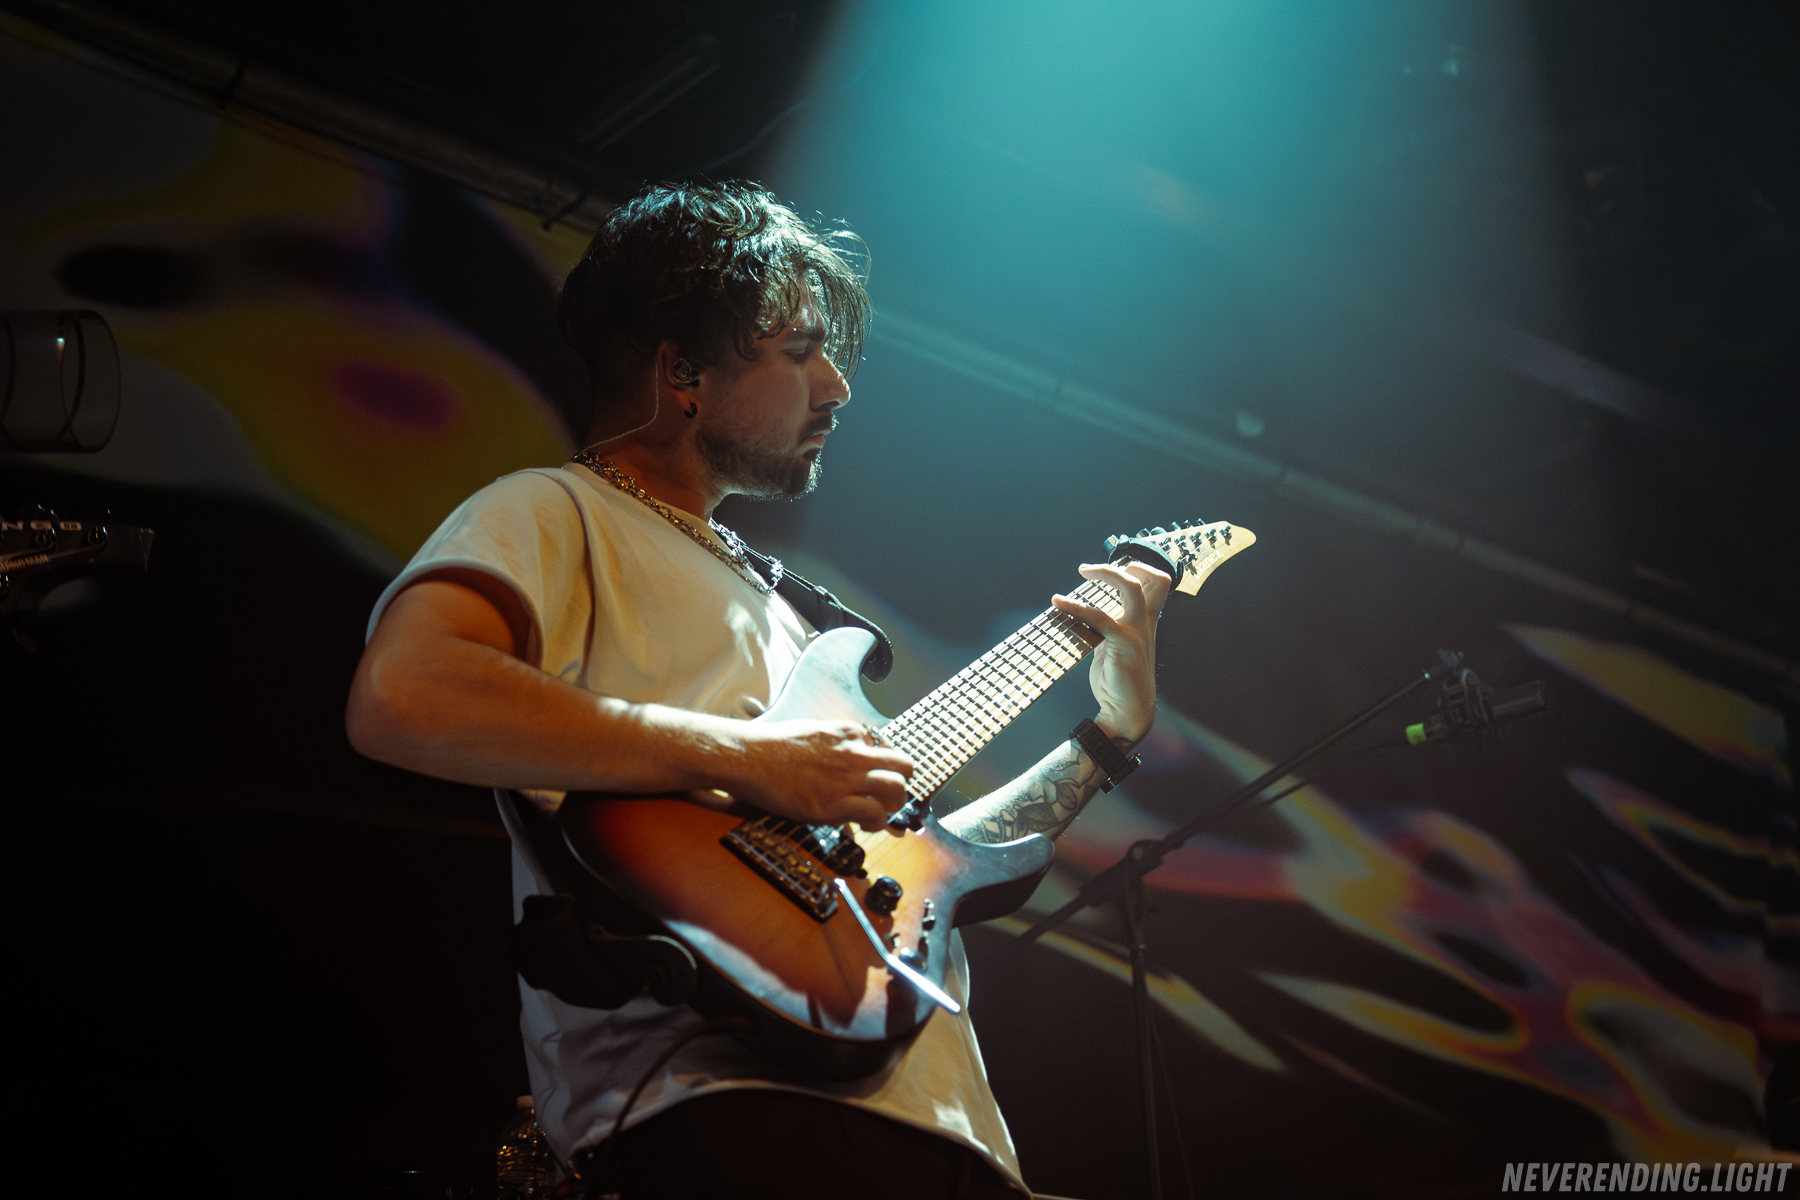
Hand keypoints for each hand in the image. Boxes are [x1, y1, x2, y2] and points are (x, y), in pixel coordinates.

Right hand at [718, 719, 915, 830]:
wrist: (748, 757)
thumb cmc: (772, 746)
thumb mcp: (813, 732)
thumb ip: (836, 744)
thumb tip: (850, 760)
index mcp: (848, 733)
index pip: (888, 748)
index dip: (887, 767)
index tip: (880, 779)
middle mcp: (854, 753)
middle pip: (904, 766)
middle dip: (903, 784)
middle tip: (891, 798)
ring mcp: (846, 778)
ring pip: (897, 789)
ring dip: (895, 804)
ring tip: (881, 813)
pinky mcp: (833, 803)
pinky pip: (875, 813)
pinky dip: (876, 823)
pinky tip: (865, 826)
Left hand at [1052, 561, 1170, 742]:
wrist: (1126, 711)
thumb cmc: (1118, 680)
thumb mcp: (1115, 646)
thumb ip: (1107, 627)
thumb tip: (1080, 612)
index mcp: (1146, 623)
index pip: (1159, 585)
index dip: (1142, 568)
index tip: (1115, 566)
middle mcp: (1146, 624)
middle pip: (1150, 579)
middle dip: (1121, 565)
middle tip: (1089, 568)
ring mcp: (1137, 632)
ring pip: (1131, 588)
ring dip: (1105, 573)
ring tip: (1082, 570)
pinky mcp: (1123, 644)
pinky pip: (1098, 617)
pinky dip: (1075, 606)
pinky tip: (1058, 602)